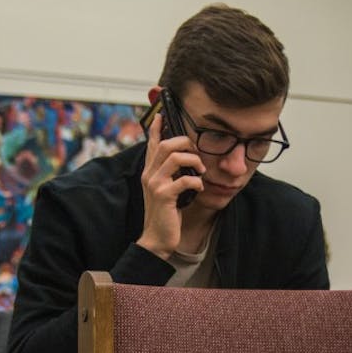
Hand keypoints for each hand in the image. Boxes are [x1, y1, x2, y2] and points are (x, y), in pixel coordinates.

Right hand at [136, 112, 204, 259]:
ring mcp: (155, 184)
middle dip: (186, 143)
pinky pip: (185, 179)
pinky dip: (197, 181)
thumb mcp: (166, 189)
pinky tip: (199, 188)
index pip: (152, 143)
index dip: (157, 128)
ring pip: (175, 157)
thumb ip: (171, 174)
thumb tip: (186, 159)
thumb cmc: (165, 214)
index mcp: (150, 171)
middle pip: (166, 145)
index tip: (162, 114)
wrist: (157, 239)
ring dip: (194, 161)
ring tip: (202, 171)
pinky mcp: (164, 196)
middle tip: (196, 153)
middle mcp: (149, 174)